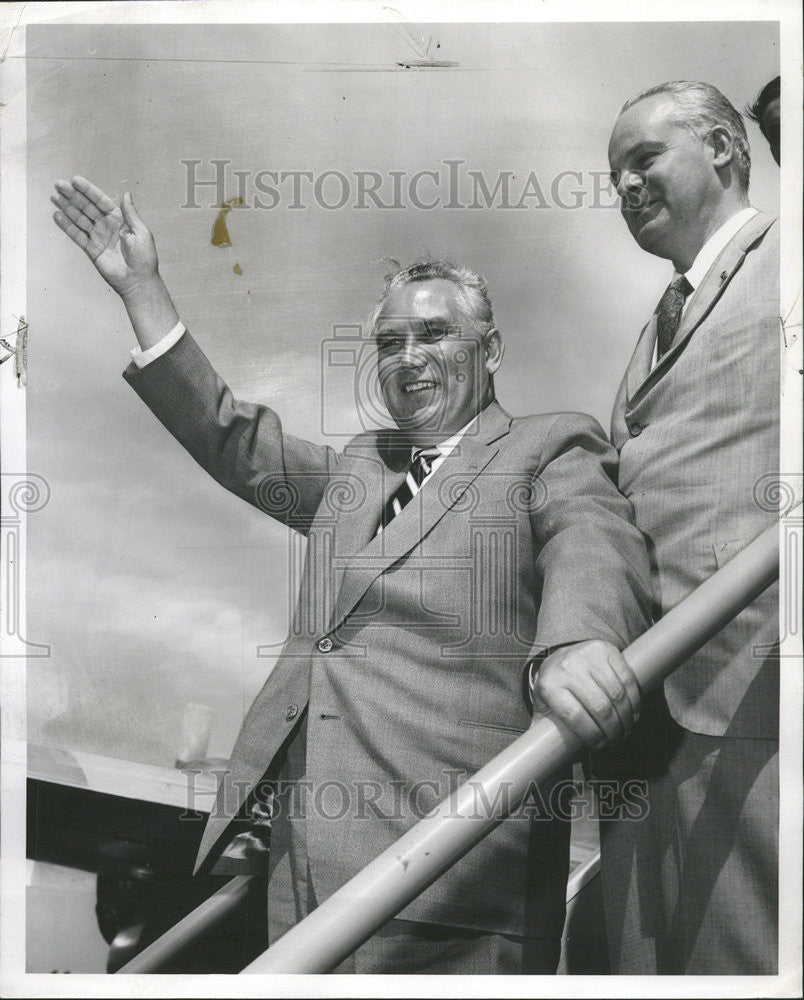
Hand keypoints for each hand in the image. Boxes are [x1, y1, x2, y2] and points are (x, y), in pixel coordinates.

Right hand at [51, 176, 157, 297]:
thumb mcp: (141, 232)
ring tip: (55, 197)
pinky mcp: (91, 250)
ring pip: (79, 219)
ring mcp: (98, 237)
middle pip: (87, 208)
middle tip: (59, 185)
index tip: (75, 180)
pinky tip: (57, 216)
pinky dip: (67, 226)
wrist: (138, 281)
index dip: (89, 191)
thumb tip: (126, 194)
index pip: (101, 201)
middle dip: (73, 196)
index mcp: (119, 220)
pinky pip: (77, 236)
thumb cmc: (144, 258)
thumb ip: (130, 214)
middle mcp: (107, 226)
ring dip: (67, 208)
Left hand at [530, 640, 641, 748]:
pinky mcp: (606, 650)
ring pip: (616, 695)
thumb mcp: (543, 707)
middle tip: (616, 740)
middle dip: (612, 730)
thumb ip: (540, 731)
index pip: (575, 716)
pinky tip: (633, 713)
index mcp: (549, 684)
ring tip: (625, 729)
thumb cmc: (555, 687)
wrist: (561, 655)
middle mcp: (567, 667)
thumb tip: (539, 757)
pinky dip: (634, 700)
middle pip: (599, 707)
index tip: (600, 746)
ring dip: (626, 718)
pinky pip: (626, 679)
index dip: (591, 735)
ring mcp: (587, 656)